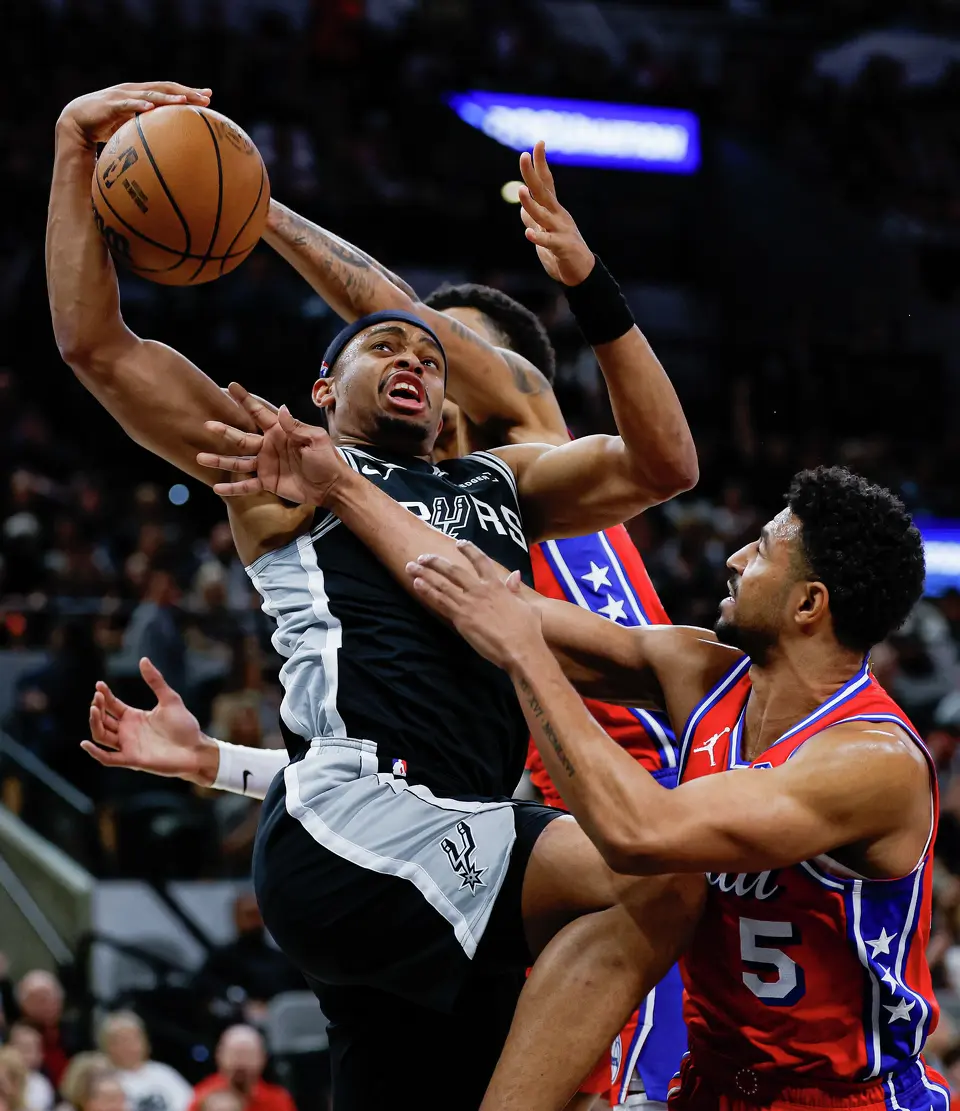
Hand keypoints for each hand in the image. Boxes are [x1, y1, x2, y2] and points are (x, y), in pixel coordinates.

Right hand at [58, 81, 211, 146]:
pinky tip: (151, 108)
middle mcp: (135, 91)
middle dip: (185, 92)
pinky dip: (139, 105)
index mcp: (143, 95)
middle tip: (205, 97)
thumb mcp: (133, 129)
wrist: (77, 122)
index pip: (170, 91)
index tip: (209, 97)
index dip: (188, 92)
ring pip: (149, 93)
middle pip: (165, 88)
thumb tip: (172, 151)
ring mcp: (123, 95)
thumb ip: (151, 133)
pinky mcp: (110, 104)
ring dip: (167, 97)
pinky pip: (127, 104)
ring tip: (184, 101)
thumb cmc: (107, 127)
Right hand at [84, 658, 218, 785]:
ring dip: (95, 723)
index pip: (112, 705)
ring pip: (102, 735)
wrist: (196, 749)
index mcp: (134, 717)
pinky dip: (95, 753)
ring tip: (94, 709)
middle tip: (98, 696)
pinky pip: (108, 758)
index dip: (104, 695)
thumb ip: (156, 681)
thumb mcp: (170, 699)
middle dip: (98, 707)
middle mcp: (128, 731)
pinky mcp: (132, 759)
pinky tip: (86, 743)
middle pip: (103, 719)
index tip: (99, 684)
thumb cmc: (185, 726)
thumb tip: (143, 659)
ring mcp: (128, 745)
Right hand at [198, 383, 348, 506]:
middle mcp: (269, 446)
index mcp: (280, 431)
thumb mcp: (315, 440)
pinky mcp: (267, 482)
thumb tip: (282, 409)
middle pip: (241, 437)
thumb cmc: (327, 459)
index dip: (245, 400)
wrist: (332, 486)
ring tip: (200, 457)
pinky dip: (232, 488)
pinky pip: (247, 485)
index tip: (231, 386)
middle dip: (224, 431)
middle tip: (207, 424)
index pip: (259, 413)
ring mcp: (266, 464)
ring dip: (220, 460)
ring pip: (238, 461)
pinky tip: (217, 489)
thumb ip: (296, 427)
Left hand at [405, 541, 544, 669]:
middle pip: (453, 571)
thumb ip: (516, 589)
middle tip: (422, 557)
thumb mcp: (527, 605)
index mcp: (497, 586)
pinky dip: (427, 591)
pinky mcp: (460, 617)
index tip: (458, 543)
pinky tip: (416, 584)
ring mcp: (469, 603)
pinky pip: (440, 601)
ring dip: (425, 574)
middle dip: (436, 562)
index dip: (469, 551)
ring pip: (442, 584)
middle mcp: (480, 590)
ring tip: (410, 567)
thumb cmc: (528, 630)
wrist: (520, 648)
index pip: (480, 561)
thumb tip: (515, 574)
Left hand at [518, 141, 594, 285]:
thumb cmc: (562, 252)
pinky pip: (548, 242)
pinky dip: (538, 237)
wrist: (581, 274)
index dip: (540, 164)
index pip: (546, 183)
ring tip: (521, 192)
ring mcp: (561, 230)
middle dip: (532, 174)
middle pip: (543, 192)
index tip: (537, 143)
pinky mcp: (562, 248)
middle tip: (523, 156)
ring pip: (543, 215)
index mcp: (554, 210)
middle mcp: (558, 216)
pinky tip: (529, 234)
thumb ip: (535, 220)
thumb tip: (523, 210)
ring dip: (531, 204)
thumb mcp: (546, 233)